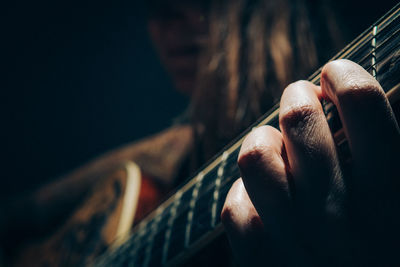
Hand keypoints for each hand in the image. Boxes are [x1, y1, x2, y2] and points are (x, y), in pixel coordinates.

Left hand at [221, 59, 399, 265]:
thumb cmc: (383, 261)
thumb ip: (388, 168)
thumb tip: (356, 118)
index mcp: (392, 199)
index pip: (363, 104)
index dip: (346, 75)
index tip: (336, 72)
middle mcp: (339, 217)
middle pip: (299, 120)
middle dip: (297, 96)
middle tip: (300, 97)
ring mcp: (293, 242)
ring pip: (256, 155)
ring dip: (263, 138)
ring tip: (274, 142)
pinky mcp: (259, 264)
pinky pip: (235, 207)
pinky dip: (244, 193)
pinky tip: (259, 198)